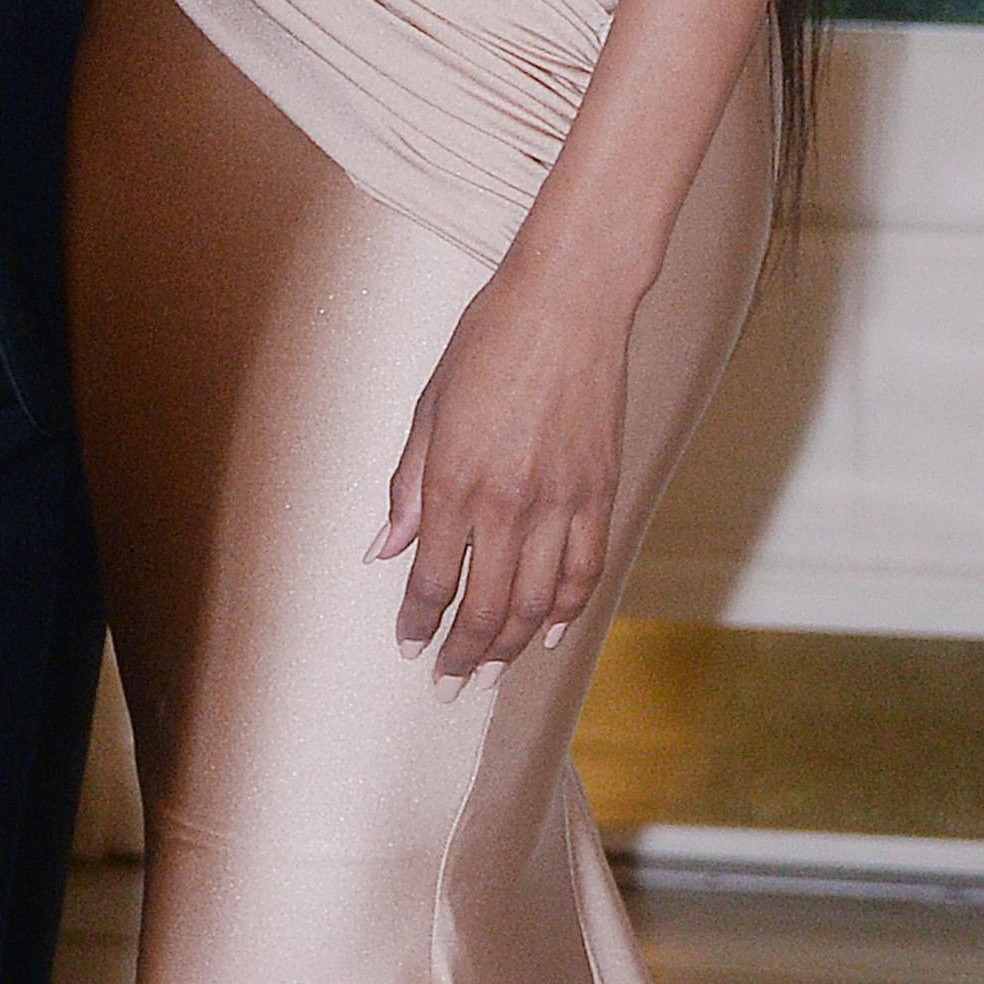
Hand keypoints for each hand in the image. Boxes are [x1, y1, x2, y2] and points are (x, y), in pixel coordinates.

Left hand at [373, 232, 630, 691]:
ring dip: (509, 645)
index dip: (419, 620)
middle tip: (447, 681)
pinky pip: (585, 570)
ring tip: (490, 670)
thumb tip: (383, 549)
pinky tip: (547, 631)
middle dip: (462, 653)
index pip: (434, 577)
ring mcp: (561, 501)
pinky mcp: (600, 492)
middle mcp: (509, 501)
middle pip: (485, 606)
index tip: (409, 643)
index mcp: (456, 478)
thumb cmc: (488, 340)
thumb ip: (407, 484)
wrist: (568, 302)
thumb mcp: (429, 403)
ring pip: (536, 602)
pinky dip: (567, 610)